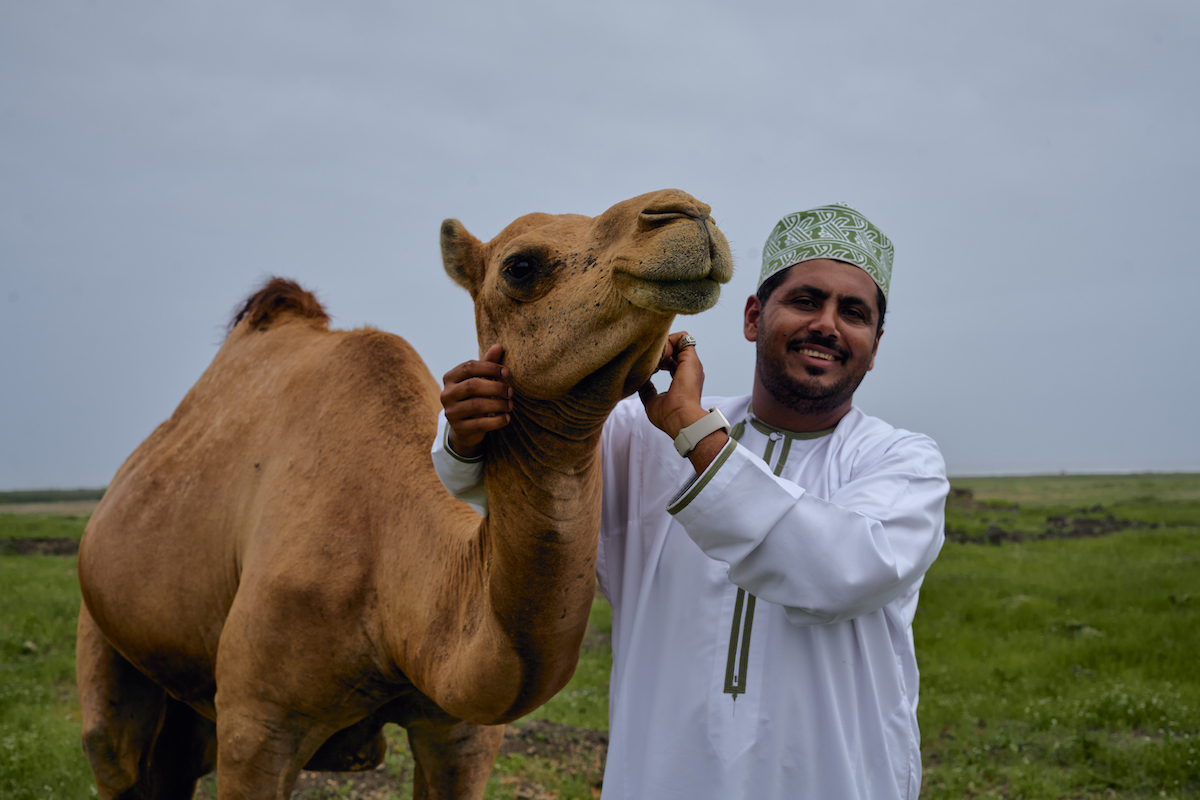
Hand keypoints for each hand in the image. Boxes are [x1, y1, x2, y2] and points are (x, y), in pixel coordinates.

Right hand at [440, 344, 512, 458]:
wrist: (465, 427)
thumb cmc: (474, 397)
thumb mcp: (480, 379)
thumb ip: (487, 363)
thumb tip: (498, 346)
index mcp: (450, 378)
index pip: (469, 366)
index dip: (490, 367)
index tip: (507, 373)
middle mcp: (446, 394)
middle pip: (473, 385)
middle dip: (496, 387)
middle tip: (510, 391)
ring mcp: (451, 412)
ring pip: (477, 405)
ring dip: (499, 404)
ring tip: (510, 404)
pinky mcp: (459, 428)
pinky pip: (481, 424)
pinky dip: (497, 421)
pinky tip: (507, 418)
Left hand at [636, 331, 708, 438]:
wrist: (680, 418)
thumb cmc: (668, 415)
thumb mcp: (652, 400)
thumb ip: (647, 388)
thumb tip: (639, 379)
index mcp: (681, 380)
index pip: (670, 363)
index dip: (656, 361)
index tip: (645, 367)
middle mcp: (688, 370)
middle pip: (673, 351)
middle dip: (657, 352)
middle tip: (645, 361)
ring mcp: (690, 364)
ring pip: (677, 342)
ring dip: (662, 346)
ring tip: (651, 358)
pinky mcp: (691, 358)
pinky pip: (682, 338)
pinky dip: (669, 340)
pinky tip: (658, 354)